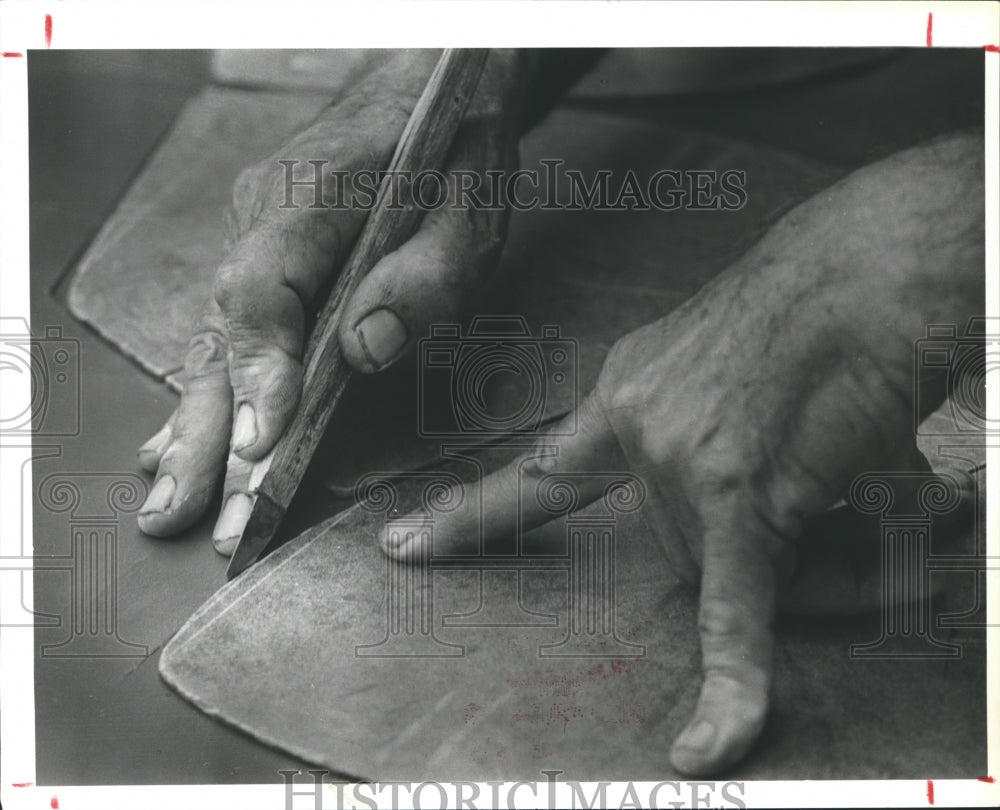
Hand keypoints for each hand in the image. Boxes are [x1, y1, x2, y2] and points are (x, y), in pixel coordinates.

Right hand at [136, 50, 527, 550]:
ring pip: (216, 341)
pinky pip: (229, 336)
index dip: (260, 372)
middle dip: (206, 429)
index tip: (258, 446)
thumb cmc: (454, 148)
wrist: (430, 94)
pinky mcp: (268, 266)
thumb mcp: (470, 204)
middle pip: (222, 332)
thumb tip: (364, 350)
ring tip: (168, 503)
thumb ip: (425, 275)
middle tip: (184, 510)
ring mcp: (257, 243)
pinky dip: (209, 395)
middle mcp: (262, 222)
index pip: (264, 291)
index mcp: (310, 196)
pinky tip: (175, 446)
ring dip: (193, 427)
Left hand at [384, 133, 984, 774]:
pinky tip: (711, 742)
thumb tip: (725, 502)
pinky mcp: (738, 491)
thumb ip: (693, 427)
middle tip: (787, 453)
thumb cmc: (805, 304)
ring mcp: (676, 461)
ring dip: (777, 531)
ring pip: (715, 556)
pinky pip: (732, 605)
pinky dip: (728, 681)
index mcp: (623, 390)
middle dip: (727, 526)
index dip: (466, 513)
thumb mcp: (714, 351)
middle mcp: (633, 425)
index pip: (533, 471)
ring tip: (824, 449)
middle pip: (663, 537)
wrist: (865, 266)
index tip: (402, 544)